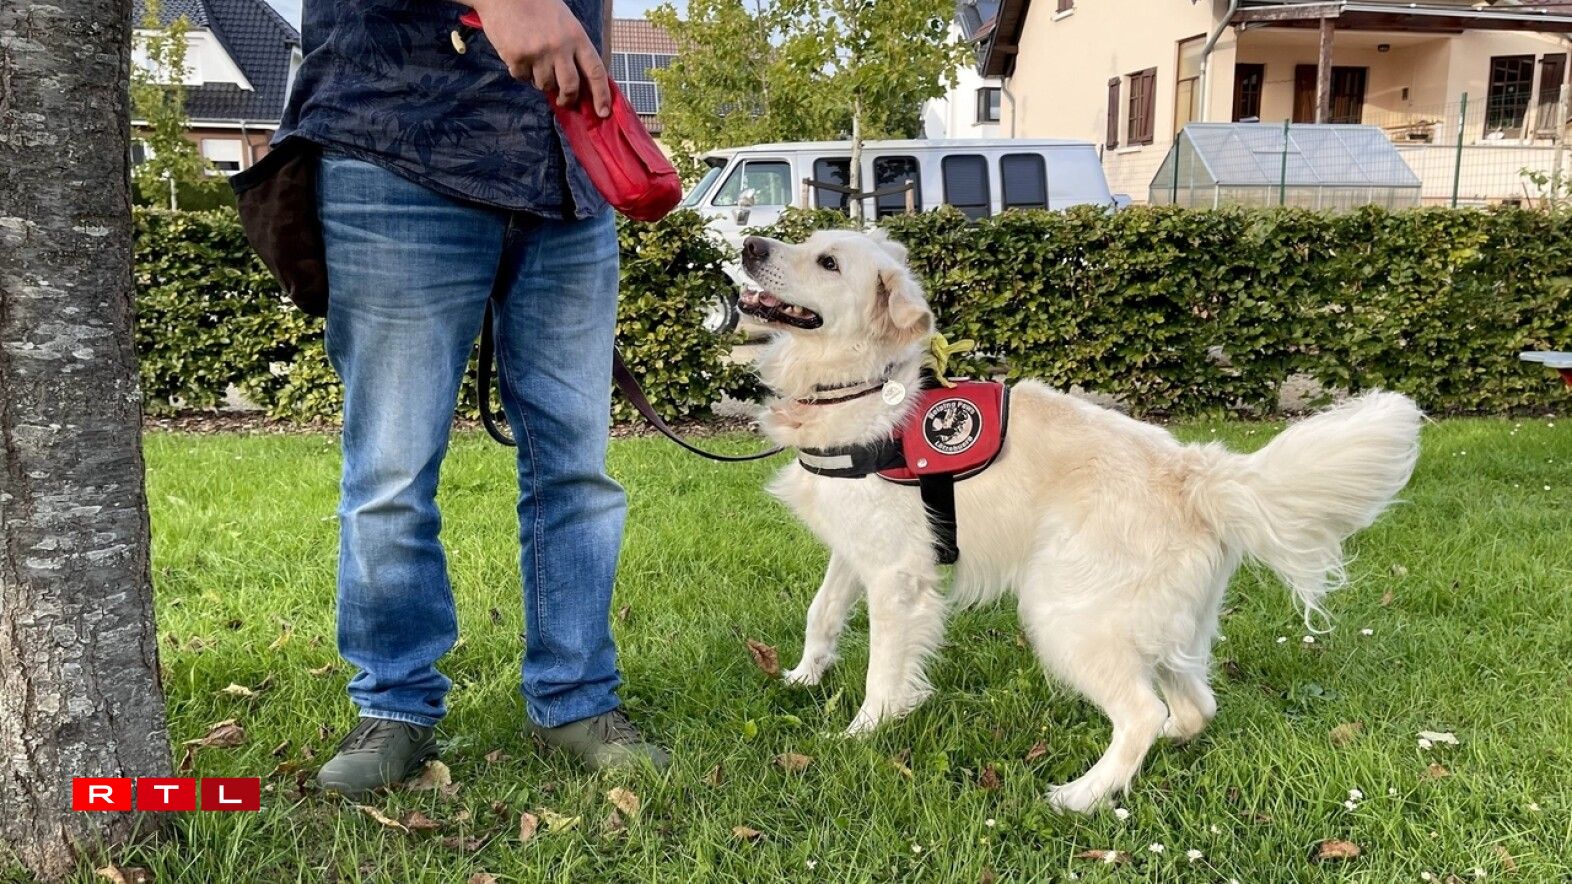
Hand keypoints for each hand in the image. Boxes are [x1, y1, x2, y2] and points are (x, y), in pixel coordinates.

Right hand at [465, 0, 610, 116]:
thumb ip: (573, 49)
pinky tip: (518, 53)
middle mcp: (560, 47)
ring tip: (534, 60)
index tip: (603, 112)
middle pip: (571, 87)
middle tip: (563, 101)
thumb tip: (579, 82)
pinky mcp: (518, 58)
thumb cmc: (537, 6)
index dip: (601, 95)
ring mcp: (539, 53)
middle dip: (568, 98)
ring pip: (544, 85)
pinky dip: (521, 72)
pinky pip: (523, 78)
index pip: (595, 71)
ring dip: (540, 80)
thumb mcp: (565, 22)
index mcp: (577, 36)